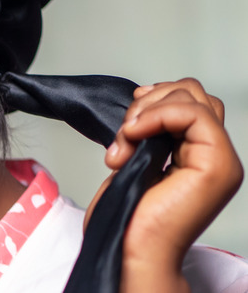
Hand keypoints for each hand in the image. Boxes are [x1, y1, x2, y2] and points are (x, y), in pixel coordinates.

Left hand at [85, 78, 242, 292]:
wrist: (130, 249)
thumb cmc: (128, 217)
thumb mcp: (136, 160)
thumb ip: (149, 133)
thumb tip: (142, 106)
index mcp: (196, 154)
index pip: (188, 101)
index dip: (155, 99)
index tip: (127, 120)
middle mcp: (213, 154)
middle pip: (192, 93)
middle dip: (149, 102)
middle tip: (124, 134)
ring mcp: (220, 159)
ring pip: (192, 97)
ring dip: (146, 112)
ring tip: (125, 142)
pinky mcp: (217, 165)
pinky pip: (193, 114)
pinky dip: (157, 115)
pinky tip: (134, 134)